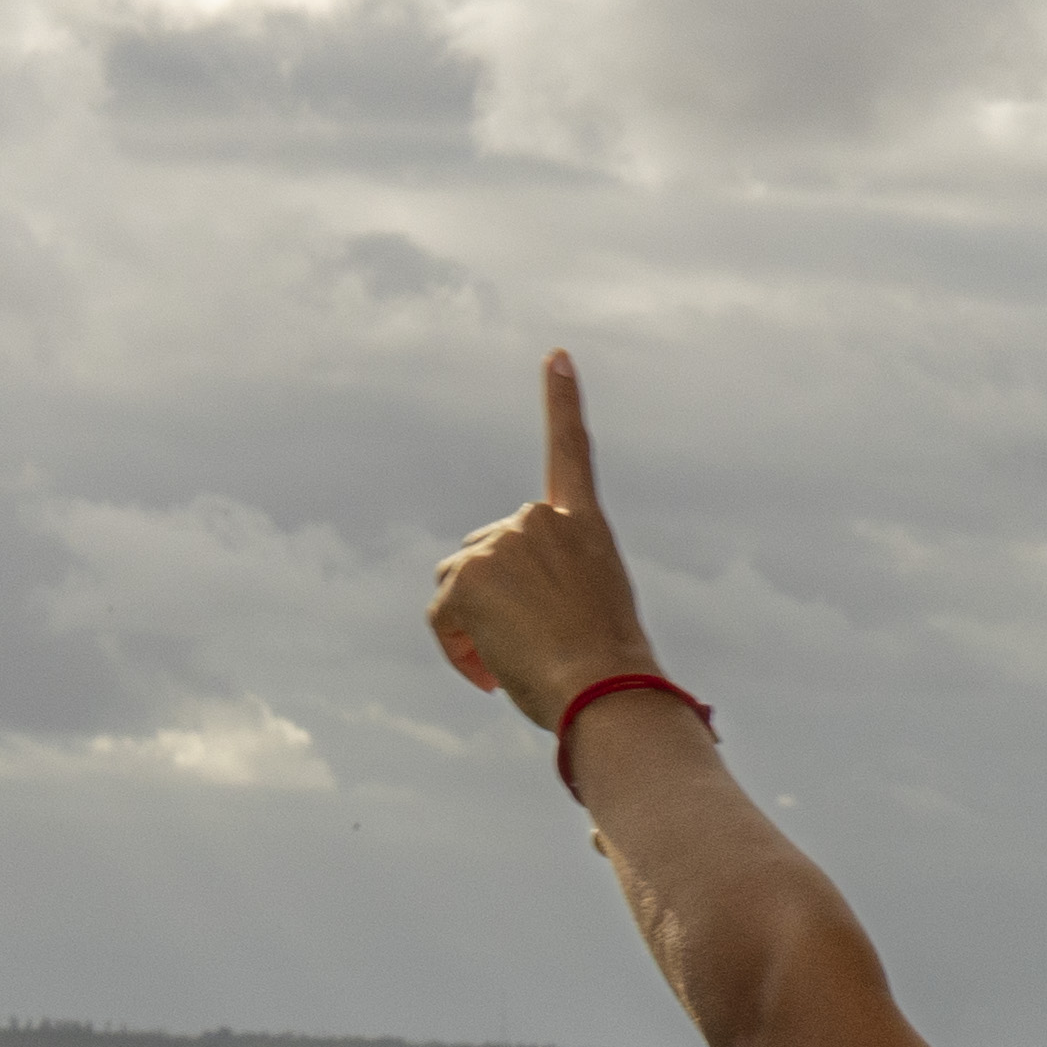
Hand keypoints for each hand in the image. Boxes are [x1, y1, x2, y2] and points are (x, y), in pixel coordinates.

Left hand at [424, 352, 666, 732]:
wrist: (605, 691)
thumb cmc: (606, 672)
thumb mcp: (590, 614)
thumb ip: (547, 589)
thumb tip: (482, 612)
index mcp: (584, 528)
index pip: (571, 453)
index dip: (562, 402)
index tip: (556, 356)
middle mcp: (541, 522)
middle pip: (486, 550)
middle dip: (493, 596)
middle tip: (529, 646)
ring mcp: (502, 543)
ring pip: (458, 582)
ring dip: (472, 626)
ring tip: (512, 664)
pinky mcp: (468, 574)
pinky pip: (441, 614)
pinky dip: (456, 647)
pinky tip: (487, 674)